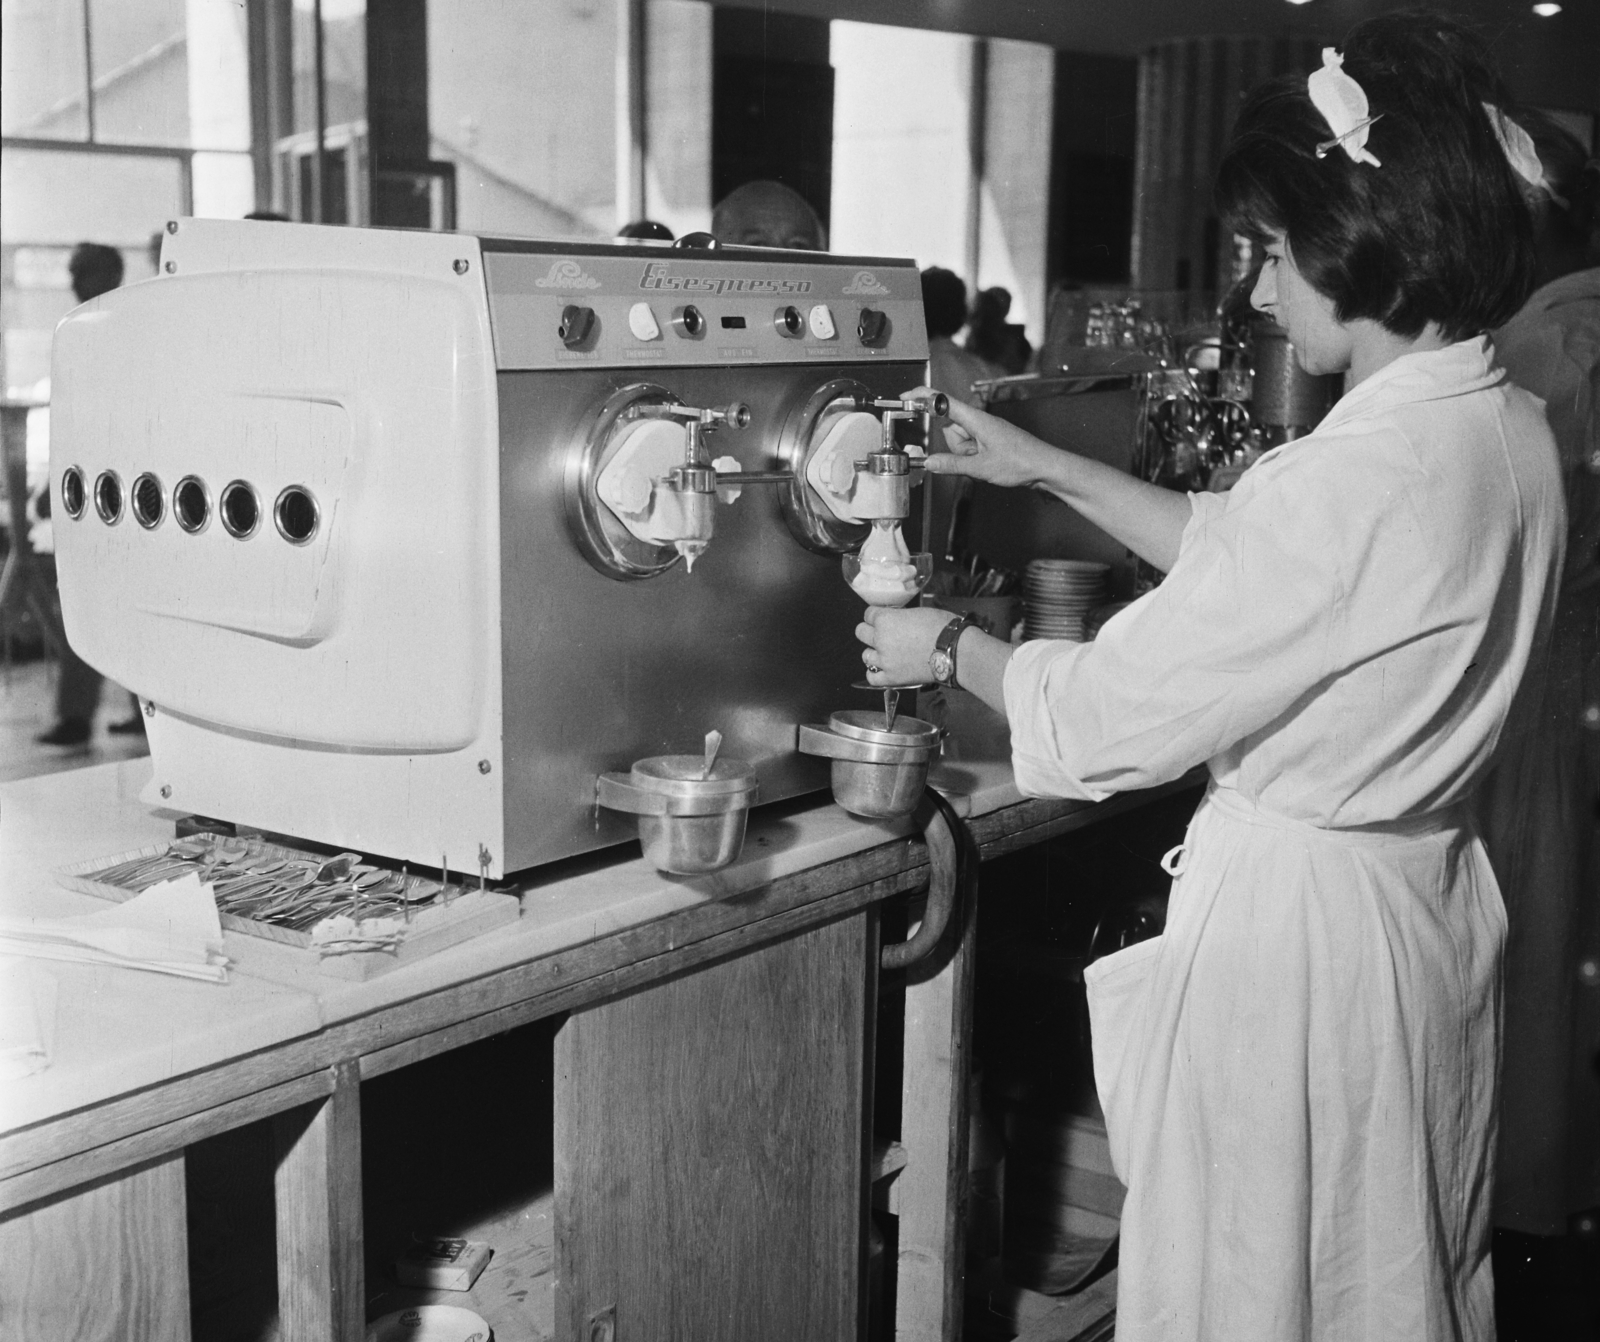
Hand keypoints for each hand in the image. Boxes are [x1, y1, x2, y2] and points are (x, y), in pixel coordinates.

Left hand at [856, 606, 949, 685]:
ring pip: (865, 655)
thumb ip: (900, 617)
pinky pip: (871, 677)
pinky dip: (875, 673)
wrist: (954, 650)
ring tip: (885, 653)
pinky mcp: (891, 678)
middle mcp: (880, 639)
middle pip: (860, 632)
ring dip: (874, 652)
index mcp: (885, 620)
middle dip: (870, 631)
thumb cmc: (941, 627)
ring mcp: (884, 660)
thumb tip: (896, 620)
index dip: (876, 615)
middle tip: (882, 633)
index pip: (868, 614)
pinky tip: (883, 669)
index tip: (882, 617)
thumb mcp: (918, 612)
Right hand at [902, 386, 1053, 489]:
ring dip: (967, 455)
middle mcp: (980, 421)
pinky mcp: (991, 440)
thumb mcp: (981, 467)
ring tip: (987, 463)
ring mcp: (986, 431)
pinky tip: (991, 464)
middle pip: (951, 429)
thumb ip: (952, 465)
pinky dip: (974, 458)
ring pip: (960, 442)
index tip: (906, 396)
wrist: (1046, 467)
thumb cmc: (1022, 462)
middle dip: (956, 447)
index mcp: (977, 419)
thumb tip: (930, 463)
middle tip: (976, 459)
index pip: (943, 402)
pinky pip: (971, 448)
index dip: (923, 398)